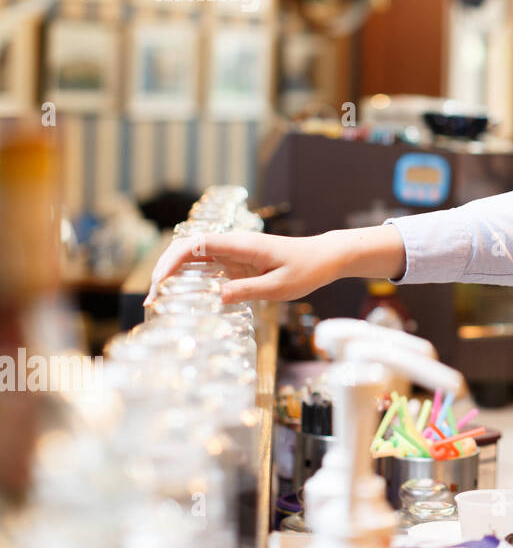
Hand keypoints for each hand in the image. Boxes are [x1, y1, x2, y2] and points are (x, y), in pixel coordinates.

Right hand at [145, 231, 346, 305]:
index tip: (158, 283)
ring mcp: (234, 253)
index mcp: (242, 245)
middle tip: (153, 301)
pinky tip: (182, 299)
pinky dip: (190, 280)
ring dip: (173, 276)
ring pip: (194, 258)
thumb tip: (216, 297)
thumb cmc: (306, 269)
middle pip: (187, 249)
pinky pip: (207, 268)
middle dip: (164, 270)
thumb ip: (249, 290)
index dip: (171, 260)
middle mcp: (233, 245)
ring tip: (160, 303)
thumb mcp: (280, 286)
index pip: (196, 244)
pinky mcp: (238, 263)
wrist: (324, 258)